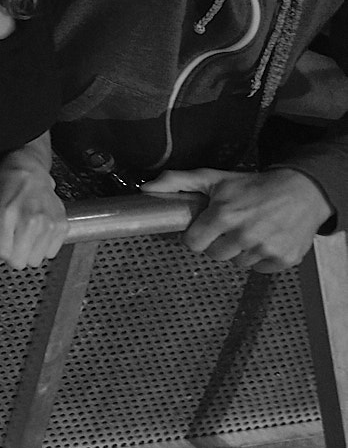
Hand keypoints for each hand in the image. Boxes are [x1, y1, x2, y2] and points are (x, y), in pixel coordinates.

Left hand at [0, 157, 65, 269]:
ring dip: (25, 254)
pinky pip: (50, 253)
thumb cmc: (1, 183)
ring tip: (18, 236)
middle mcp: (28, 220)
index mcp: (4, 214)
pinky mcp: (61, 226)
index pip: (0, 255)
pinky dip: (41, 249)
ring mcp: (47, 223)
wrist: (29, 169)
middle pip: (17, 262)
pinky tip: (33, 234)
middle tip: (4, 242)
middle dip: (8, 256)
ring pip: (34, 260)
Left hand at [145, 166, 334, 272]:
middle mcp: (244, 233)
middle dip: (217, 243)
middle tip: (228, 228)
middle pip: (215, 255)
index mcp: (224, 214)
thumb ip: (177, 182)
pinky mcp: (283, 259)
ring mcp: (265, 248)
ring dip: (239, 250)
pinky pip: (259, 269)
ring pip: (237, 263)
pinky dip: (260, 258)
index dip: (195, 237)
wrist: (301, 192)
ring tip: (248, 230)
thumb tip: (146, 189)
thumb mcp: (214, 178)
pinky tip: (264, 239)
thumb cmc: (254, 186)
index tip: (202, 230)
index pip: (193, 244)